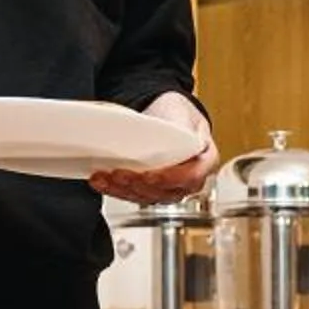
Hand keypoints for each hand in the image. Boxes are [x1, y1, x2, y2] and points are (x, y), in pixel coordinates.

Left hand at [90, 93, 214, 201]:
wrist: (164, 113)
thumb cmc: (177, 112)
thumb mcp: (183, 113)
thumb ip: (182, 129)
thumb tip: (172, 138)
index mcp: (206, 160)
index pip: (192, 176)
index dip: (170, 178)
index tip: (151, 174)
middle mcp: (190, 179)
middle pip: (166, 191)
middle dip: (139, 184)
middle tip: (120, 174)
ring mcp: (170, 187)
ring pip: (148, 197)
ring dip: (124, 189)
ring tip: (106, 177)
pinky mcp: (151, 189)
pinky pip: (134, 195)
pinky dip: (116, 190)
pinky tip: (102, 182)